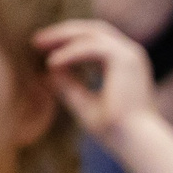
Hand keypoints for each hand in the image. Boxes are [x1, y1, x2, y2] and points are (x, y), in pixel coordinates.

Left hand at [34, 19, 158, 139]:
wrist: (137, 142)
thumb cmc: (115, 130)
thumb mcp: (85, 103)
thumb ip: (68, 85)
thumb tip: (48, 71)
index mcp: (126, 65)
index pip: (94, 40)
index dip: (67, 40)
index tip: (42, 47)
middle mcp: (131, 55)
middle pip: (91, 30)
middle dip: (62, 33)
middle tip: (36, 41)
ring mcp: (130, 55)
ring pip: (90, 33)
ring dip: (62, 36)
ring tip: (38, 45)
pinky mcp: (125, 59)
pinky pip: (91, 46)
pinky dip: (70, 53)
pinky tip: (52, 62)